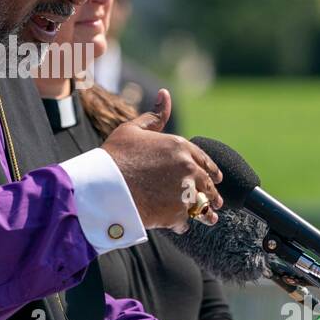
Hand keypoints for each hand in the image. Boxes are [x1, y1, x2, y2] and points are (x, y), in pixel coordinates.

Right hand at [101, 88, 222, 232]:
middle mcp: (188, 169)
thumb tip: (165, 94)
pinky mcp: (176, 214)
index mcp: (181, 147)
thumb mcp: (133, 130)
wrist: (103, 186)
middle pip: (208, 185)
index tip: (216, 178)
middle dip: (212, 193)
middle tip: (216, 201)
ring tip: (209, 218)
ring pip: (203, 206)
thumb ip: (155, 116)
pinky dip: (182, 224)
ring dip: (206, 213)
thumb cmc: (115, 156)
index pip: (206, 160)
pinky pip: (186, 222)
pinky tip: (180, 225)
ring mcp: (184, 193)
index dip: (212, 170)